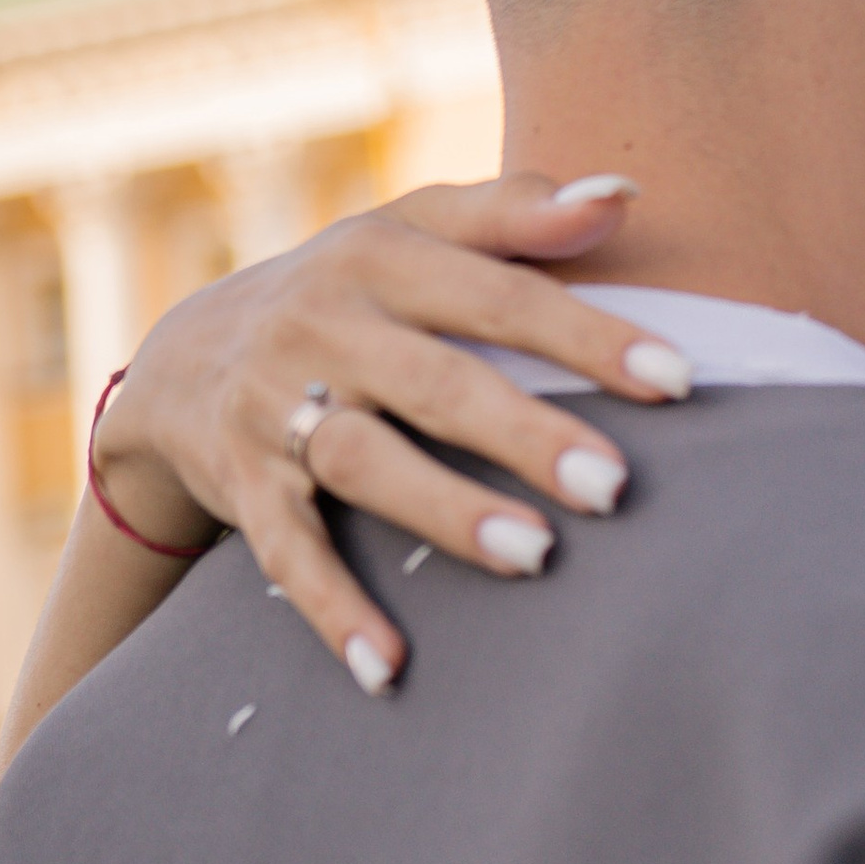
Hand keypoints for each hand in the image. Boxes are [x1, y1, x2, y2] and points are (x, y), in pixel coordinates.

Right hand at [89, 173, 690, 692]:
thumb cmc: (351, 295)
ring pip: (363, 460)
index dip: (589, 337)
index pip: (501, 296)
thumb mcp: (413, 232)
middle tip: (614, 486)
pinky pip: (287, 550)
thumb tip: (626, 194)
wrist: (184, 360)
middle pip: (436, 382)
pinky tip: (390, 668)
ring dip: (446, 510)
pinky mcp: (242, 484)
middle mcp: (325, 326)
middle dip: (524, 433)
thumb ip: (516, 213)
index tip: (680, 380)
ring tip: (534, 557)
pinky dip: (333, 610)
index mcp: (383, 258)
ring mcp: (275, 407)